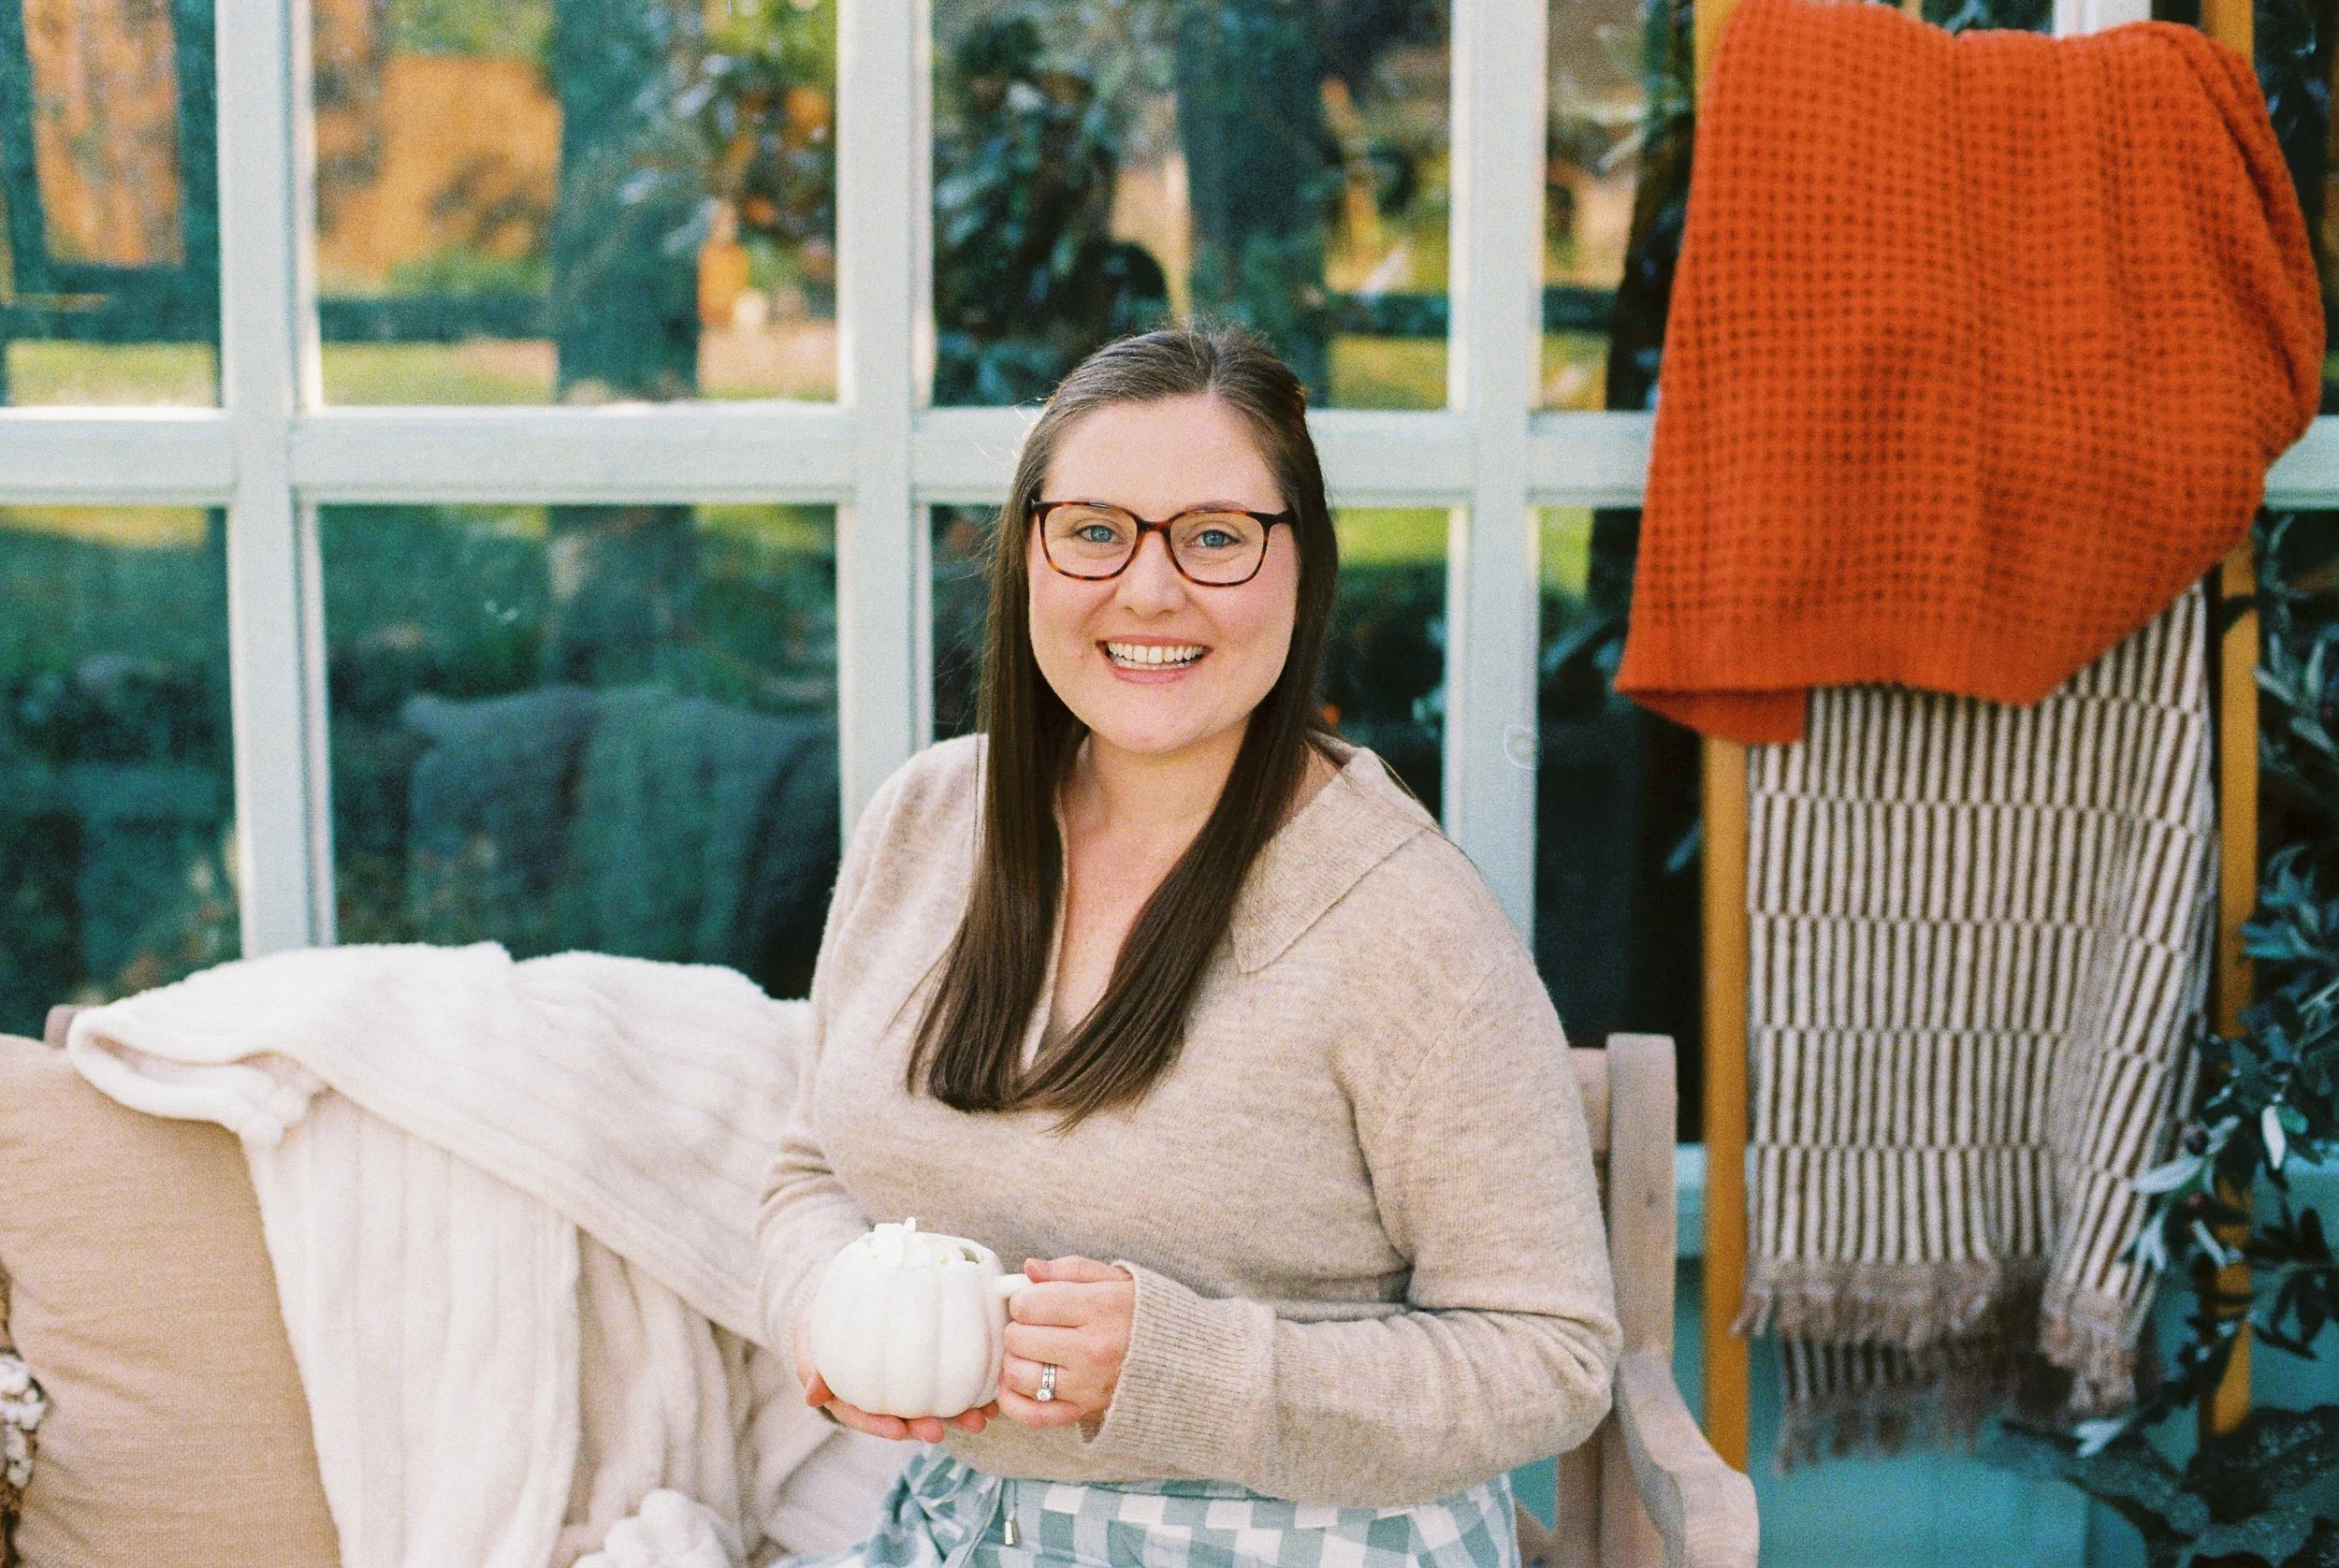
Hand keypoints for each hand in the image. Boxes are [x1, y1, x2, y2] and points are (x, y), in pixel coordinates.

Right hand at [792, 1313, 997, 1441]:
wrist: (848, 1303)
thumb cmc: (826, 1323)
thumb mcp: (812, 1339)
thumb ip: (812, 1365)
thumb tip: (812, 1395)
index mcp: (851, 1397)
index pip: (865, 1416)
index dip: (881, 1425)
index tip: (900, 1431)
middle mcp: (882, 1398)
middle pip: (903, 1418)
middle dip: (924, 1427)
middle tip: (941, 1431)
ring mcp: (907, 1387)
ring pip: (932, 1406)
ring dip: (956, 1416)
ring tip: (979, 1420)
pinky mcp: (931, 1370)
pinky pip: (952, 1384)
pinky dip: (973, 1393)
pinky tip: (993, 1401)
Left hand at [996, 1256, 1134, 1429]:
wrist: (1183, 1359)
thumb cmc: (1143, 1314)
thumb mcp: (1116, 1279)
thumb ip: (1070, 1270)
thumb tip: (1030, 1269)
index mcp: (1100, 1308)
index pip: (1028, 1305)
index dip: (1023, 1300)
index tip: (1036, 1302)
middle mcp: (1093, 1349)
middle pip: (1018, 1339)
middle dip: (1018, 1329)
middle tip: (1033, 1327)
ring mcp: (1087, 1385)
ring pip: (1018, 1376)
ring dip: (1015, 1362)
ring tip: (1030, 1353)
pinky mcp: (1084, 1412)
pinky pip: (1031, 1414)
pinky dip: (1014, 1401)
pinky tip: (1020, 1384)